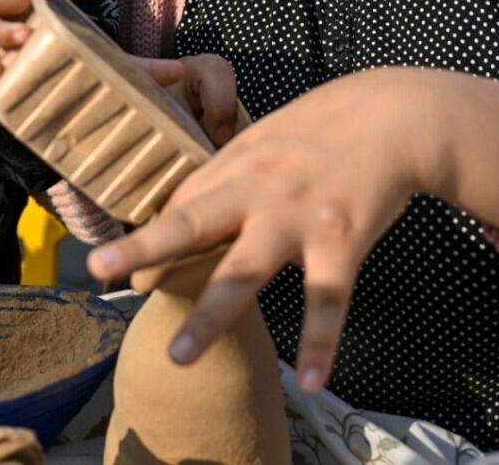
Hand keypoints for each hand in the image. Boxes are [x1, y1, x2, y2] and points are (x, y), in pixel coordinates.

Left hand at [87, 70, 421, 392]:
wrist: (398, 116)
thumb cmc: (327, 129)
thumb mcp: (268, 137)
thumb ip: (230, 173)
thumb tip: (185, 205)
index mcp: (238, 163)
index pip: (180, 204)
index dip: (146, 237)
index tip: (111, 267)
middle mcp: (259, 189)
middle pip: (192, 221)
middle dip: (145, 247)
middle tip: (100, 271)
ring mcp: (298, 216)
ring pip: (246, 270)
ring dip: (210, 315)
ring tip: (179, 358)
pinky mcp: (343, 240)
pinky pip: (328, 299)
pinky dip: (321, 343)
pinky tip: (312, 382)